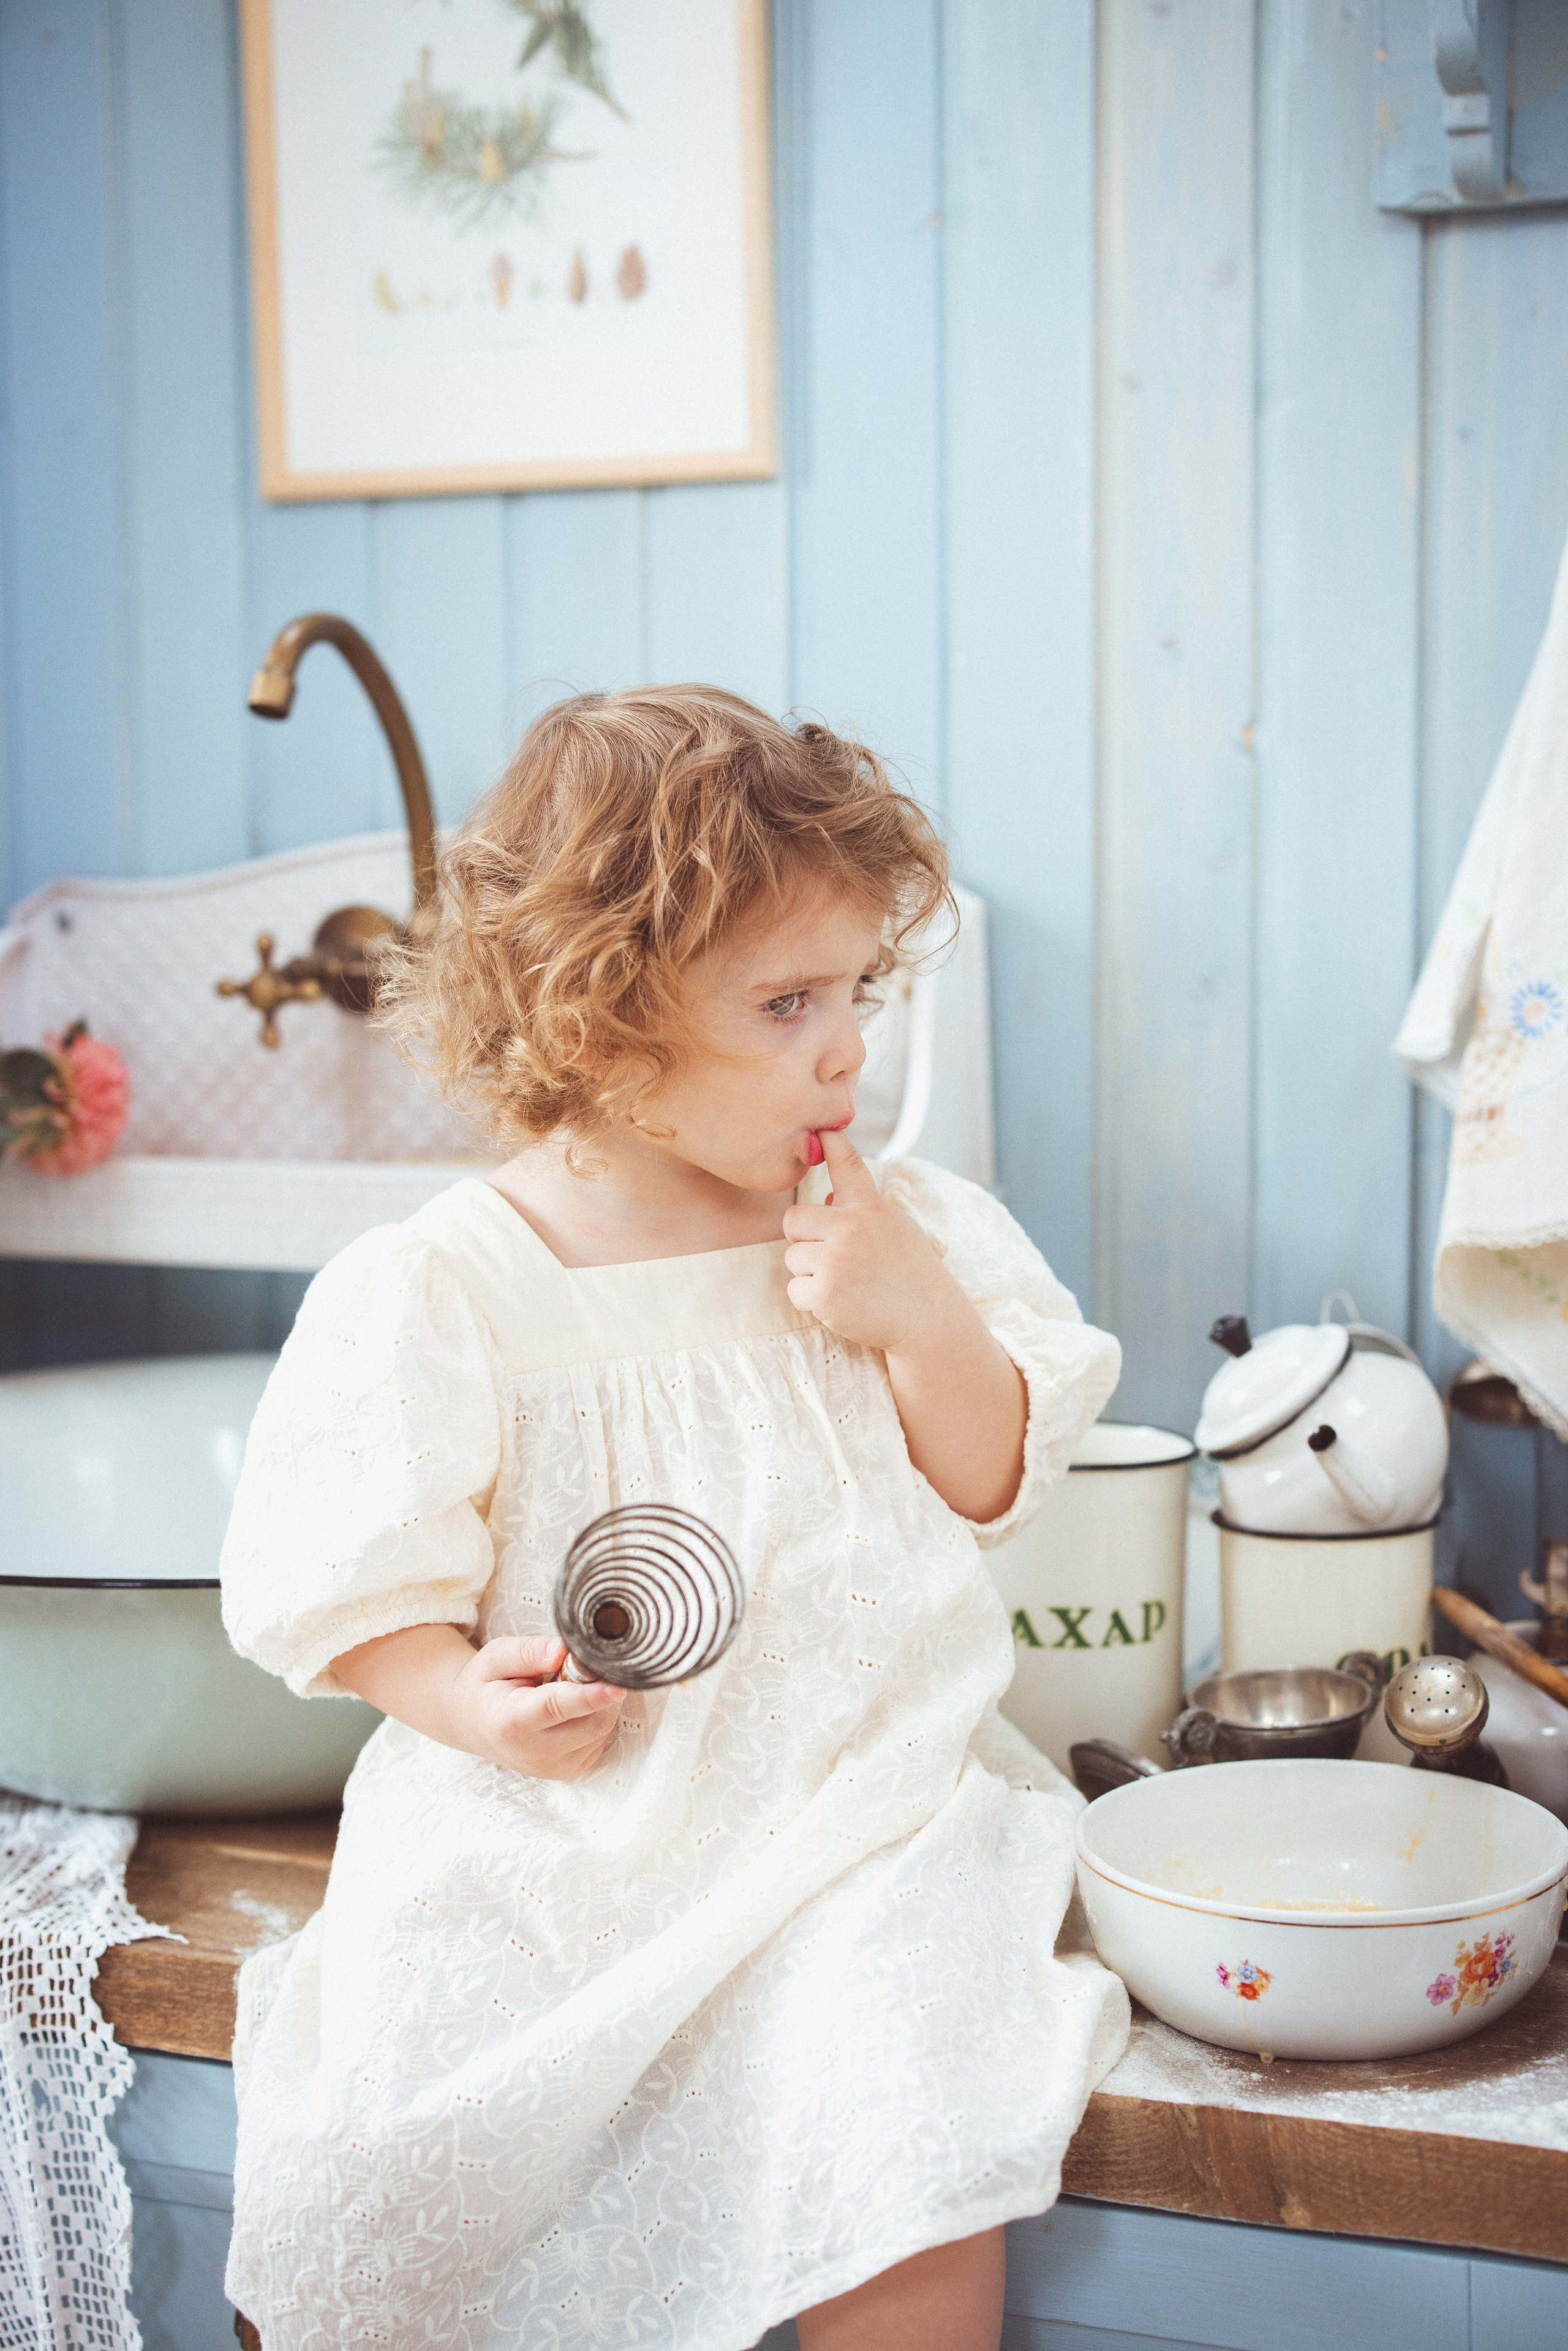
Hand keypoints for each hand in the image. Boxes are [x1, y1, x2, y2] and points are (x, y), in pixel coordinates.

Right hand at [442, 1634, 625, 1779]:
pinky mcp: (566, 1772)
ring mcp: (551, 1768)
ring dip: (600, 1706)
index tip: (617, 1685)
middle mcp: (532, 1752)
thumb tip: (563, 1650)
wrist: (472, 1723)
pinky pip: (599, 1742)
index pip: (557, 1708)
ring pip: (601, 1732)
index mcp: (510, 1721)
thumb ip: (529, 1651)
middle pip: (591, 1724)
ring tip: (569, 1690)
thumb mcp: (496, 1657)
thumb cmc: (485, 1685)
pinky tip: (574, 1709)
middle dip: (601, 1692)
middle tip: (583, 1670)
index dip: (590, 1696)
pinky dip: (596, 1720)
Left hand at [781, 1126, 968, 1352]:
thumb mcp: (895, 1230)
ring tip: (845, 1282)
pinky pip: (795, 1290)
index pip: (848, 1167)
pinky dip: (811, 1300)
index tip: (823, 1127)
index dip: (832, 1144)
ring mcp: (836, 1261)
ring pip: (793, 1258)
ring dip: (810, 1272)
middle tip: (829, 1254)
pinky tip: (841, 1302)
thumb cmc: (910, 1272)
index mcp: (870, 1209)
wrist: (927, 1321)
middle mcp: (851, 1229)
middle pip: (793, 1220)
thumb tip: (823, 1201)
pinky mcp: (825, 1294)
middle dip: (804, 1238)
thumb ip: (860, 1212)